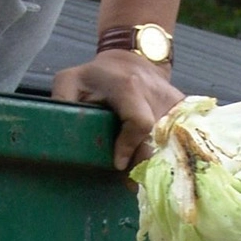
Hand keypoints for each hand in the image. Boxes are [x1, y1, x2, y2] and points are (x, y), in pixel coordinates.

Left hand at [51, 50, 184, 169]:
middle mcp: (155, 93)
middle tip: (132, 181)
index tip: (117, 164)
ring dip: (159, 160)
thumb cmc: (96, 75)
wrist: (132, 59)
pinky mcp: (183, 107)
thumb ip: (62, 102)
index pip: (139, 122)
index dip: (129, 146)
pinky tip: (162, 164)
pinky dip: (173, 151)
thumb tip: (57, 131)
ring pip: (173, 139)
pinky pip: (183, 134)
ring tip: (146, 176)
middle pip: (158, 137)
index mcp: (128, 87)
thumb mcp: (71, 80)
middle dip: (145, 161)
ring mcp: (173, 100)